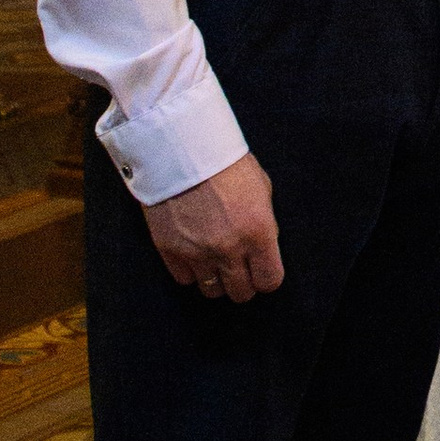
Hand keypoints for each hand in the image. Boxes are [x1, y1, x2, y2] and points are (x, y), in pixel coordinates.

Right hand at [144, 152, 282, 301]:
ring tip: (214, 260)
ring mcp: (197, 253)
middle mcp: (229, 249)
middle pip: (241, 293)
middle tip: (238, 266)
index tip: (261, 270)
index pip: (269, 281)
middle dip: (243, 282)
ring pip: (212, 291)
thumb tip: (263, 246)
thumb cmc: (225, 161)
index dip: (266, 277)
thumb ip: (264, 223)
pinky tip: (193, 253)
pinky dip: (190, 271)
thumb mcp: (261, 188)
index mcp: (258, 232)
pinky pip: (184, 279)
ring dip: (216, 279)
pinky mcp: (169, 250)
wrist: (181, 147)